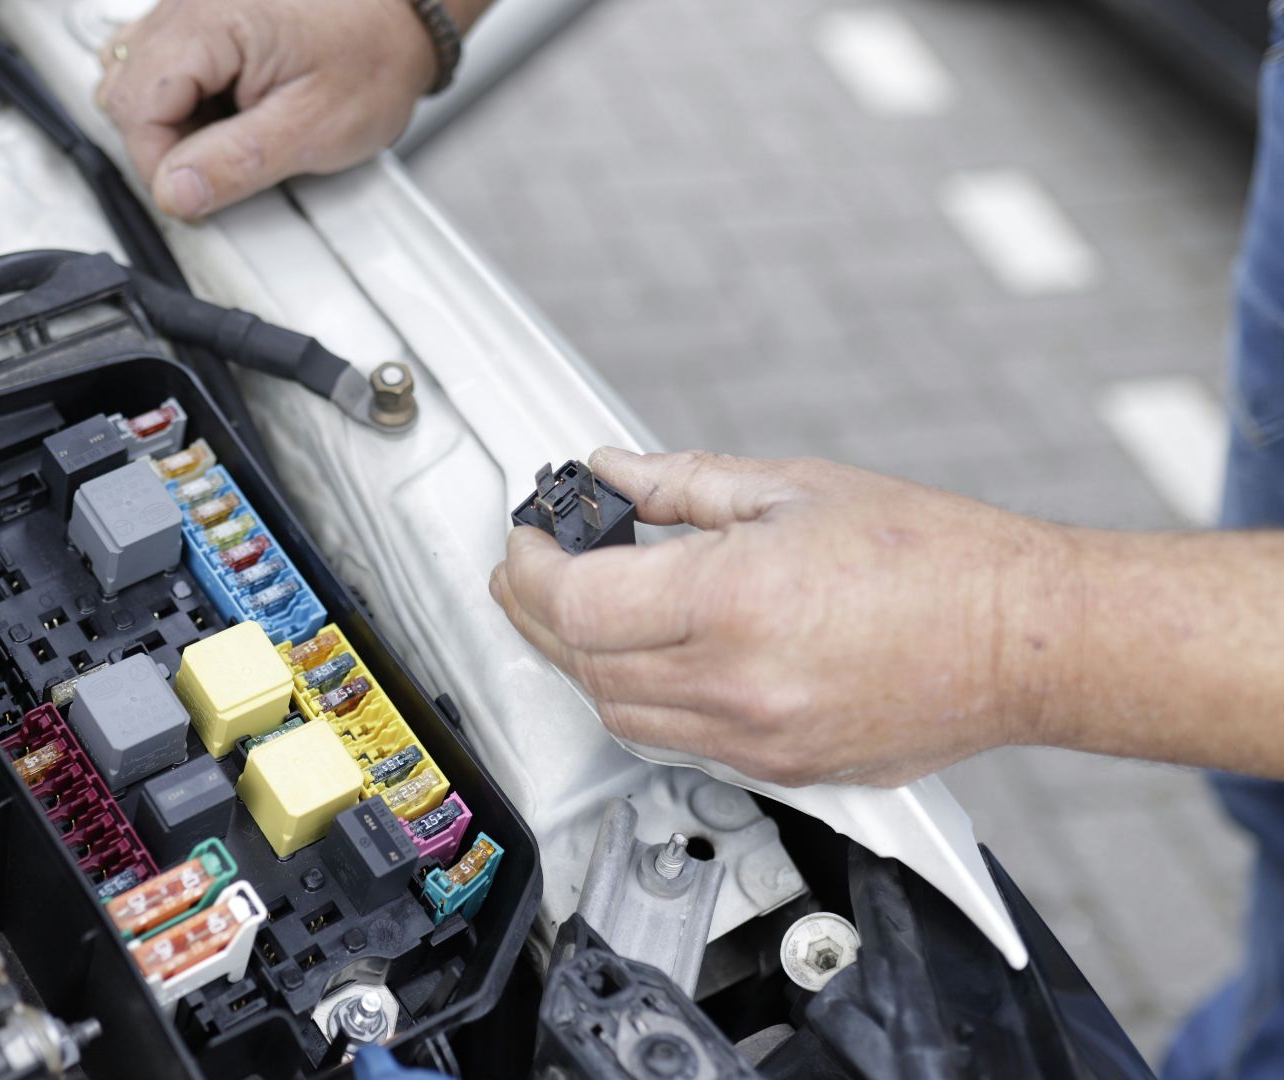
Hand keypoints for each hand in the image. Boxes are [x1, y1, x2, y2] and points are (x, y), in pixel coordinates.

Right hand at [94, 0, 440, 218]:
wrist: (410, 12)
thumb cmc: (376, 53)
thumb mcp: (313, 127)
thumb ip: (236, 164)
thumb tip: (176, 192)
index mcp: (210, 23)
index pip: (136, 107)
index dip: (159, 164)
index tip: (198, 192)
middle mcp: (191, 2)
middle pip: (125, 88)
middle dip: (160, 141)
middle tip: (217, 165)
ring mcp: (195, 3)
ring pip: (136, 74)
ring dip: (169, 118)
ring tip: (226, 134)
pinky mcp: (207, 12)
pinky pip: (165, 58)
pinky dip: (184, 93)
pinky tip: (224, 109)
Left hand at [490, 448, 1082, 786]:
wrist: (1028, 640)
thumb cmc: (939, 560)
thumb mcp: (795, 488)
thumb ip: (683, 484)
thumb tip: (614, 473)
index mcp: (735, 601)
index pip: (579, 602)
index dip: (532, 568)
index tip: (527, 540)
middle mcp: (738, 684)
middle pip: (585, 663)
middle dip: (538, 612)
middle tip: (531, 567)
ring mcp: (757, 739)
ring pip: (618, 715)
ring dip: (581, 661)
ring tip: (576, 608)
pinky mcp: (780, 770)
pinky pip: (673, 742)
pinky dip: (636, 698)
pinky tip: (640, 655)